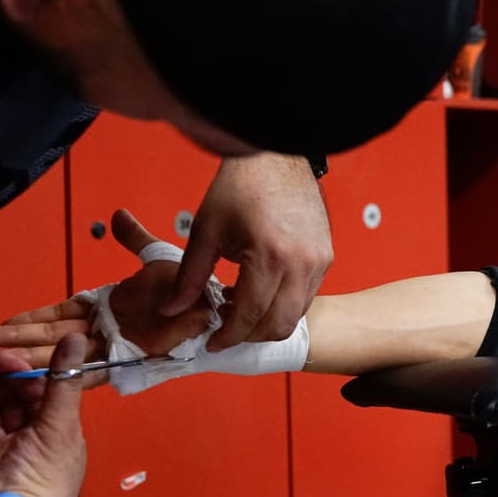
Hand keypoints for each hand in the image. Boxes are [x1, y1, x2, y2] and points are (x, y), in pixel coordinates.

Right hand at [0, 210, 215, 365]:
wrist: (218, 308)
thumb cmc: (191, 289)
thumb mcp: (157, 259)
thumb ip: (134, 241)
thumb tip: (118, 216)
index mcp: (108, 308)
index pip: (61, 315)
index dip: (32, 320)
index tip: (4, 322)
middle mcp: (107, 330)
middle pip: (54, 338)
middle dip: (19, 341)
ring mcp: (117, 347)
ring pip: (65, 356)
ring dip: (33, 360)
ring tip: (1, 364)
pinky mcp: (131, 361)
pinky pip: (93, 371)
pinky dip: (68, 376)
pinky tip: (41, 381)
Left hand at [159, 153, 331, 347]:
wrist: (276, 155)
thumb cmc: (241, 186)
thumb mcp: (206, 232)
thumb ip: (189, 278)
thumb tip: (171, 310)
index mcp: (270, 257)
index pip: (249, 316)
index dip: (228, 335)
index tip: (212, 341)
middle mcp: (302, 263)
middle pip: (279, 325)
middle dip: (250, 335)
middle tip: (225, 330)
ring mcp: (319, 260)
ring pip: (297, 314)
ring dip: (268, 320)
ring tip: (240, 307)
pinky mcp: (326, 256)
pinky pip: (307, 295)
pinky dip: (284, 303)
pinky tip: (260, 290)